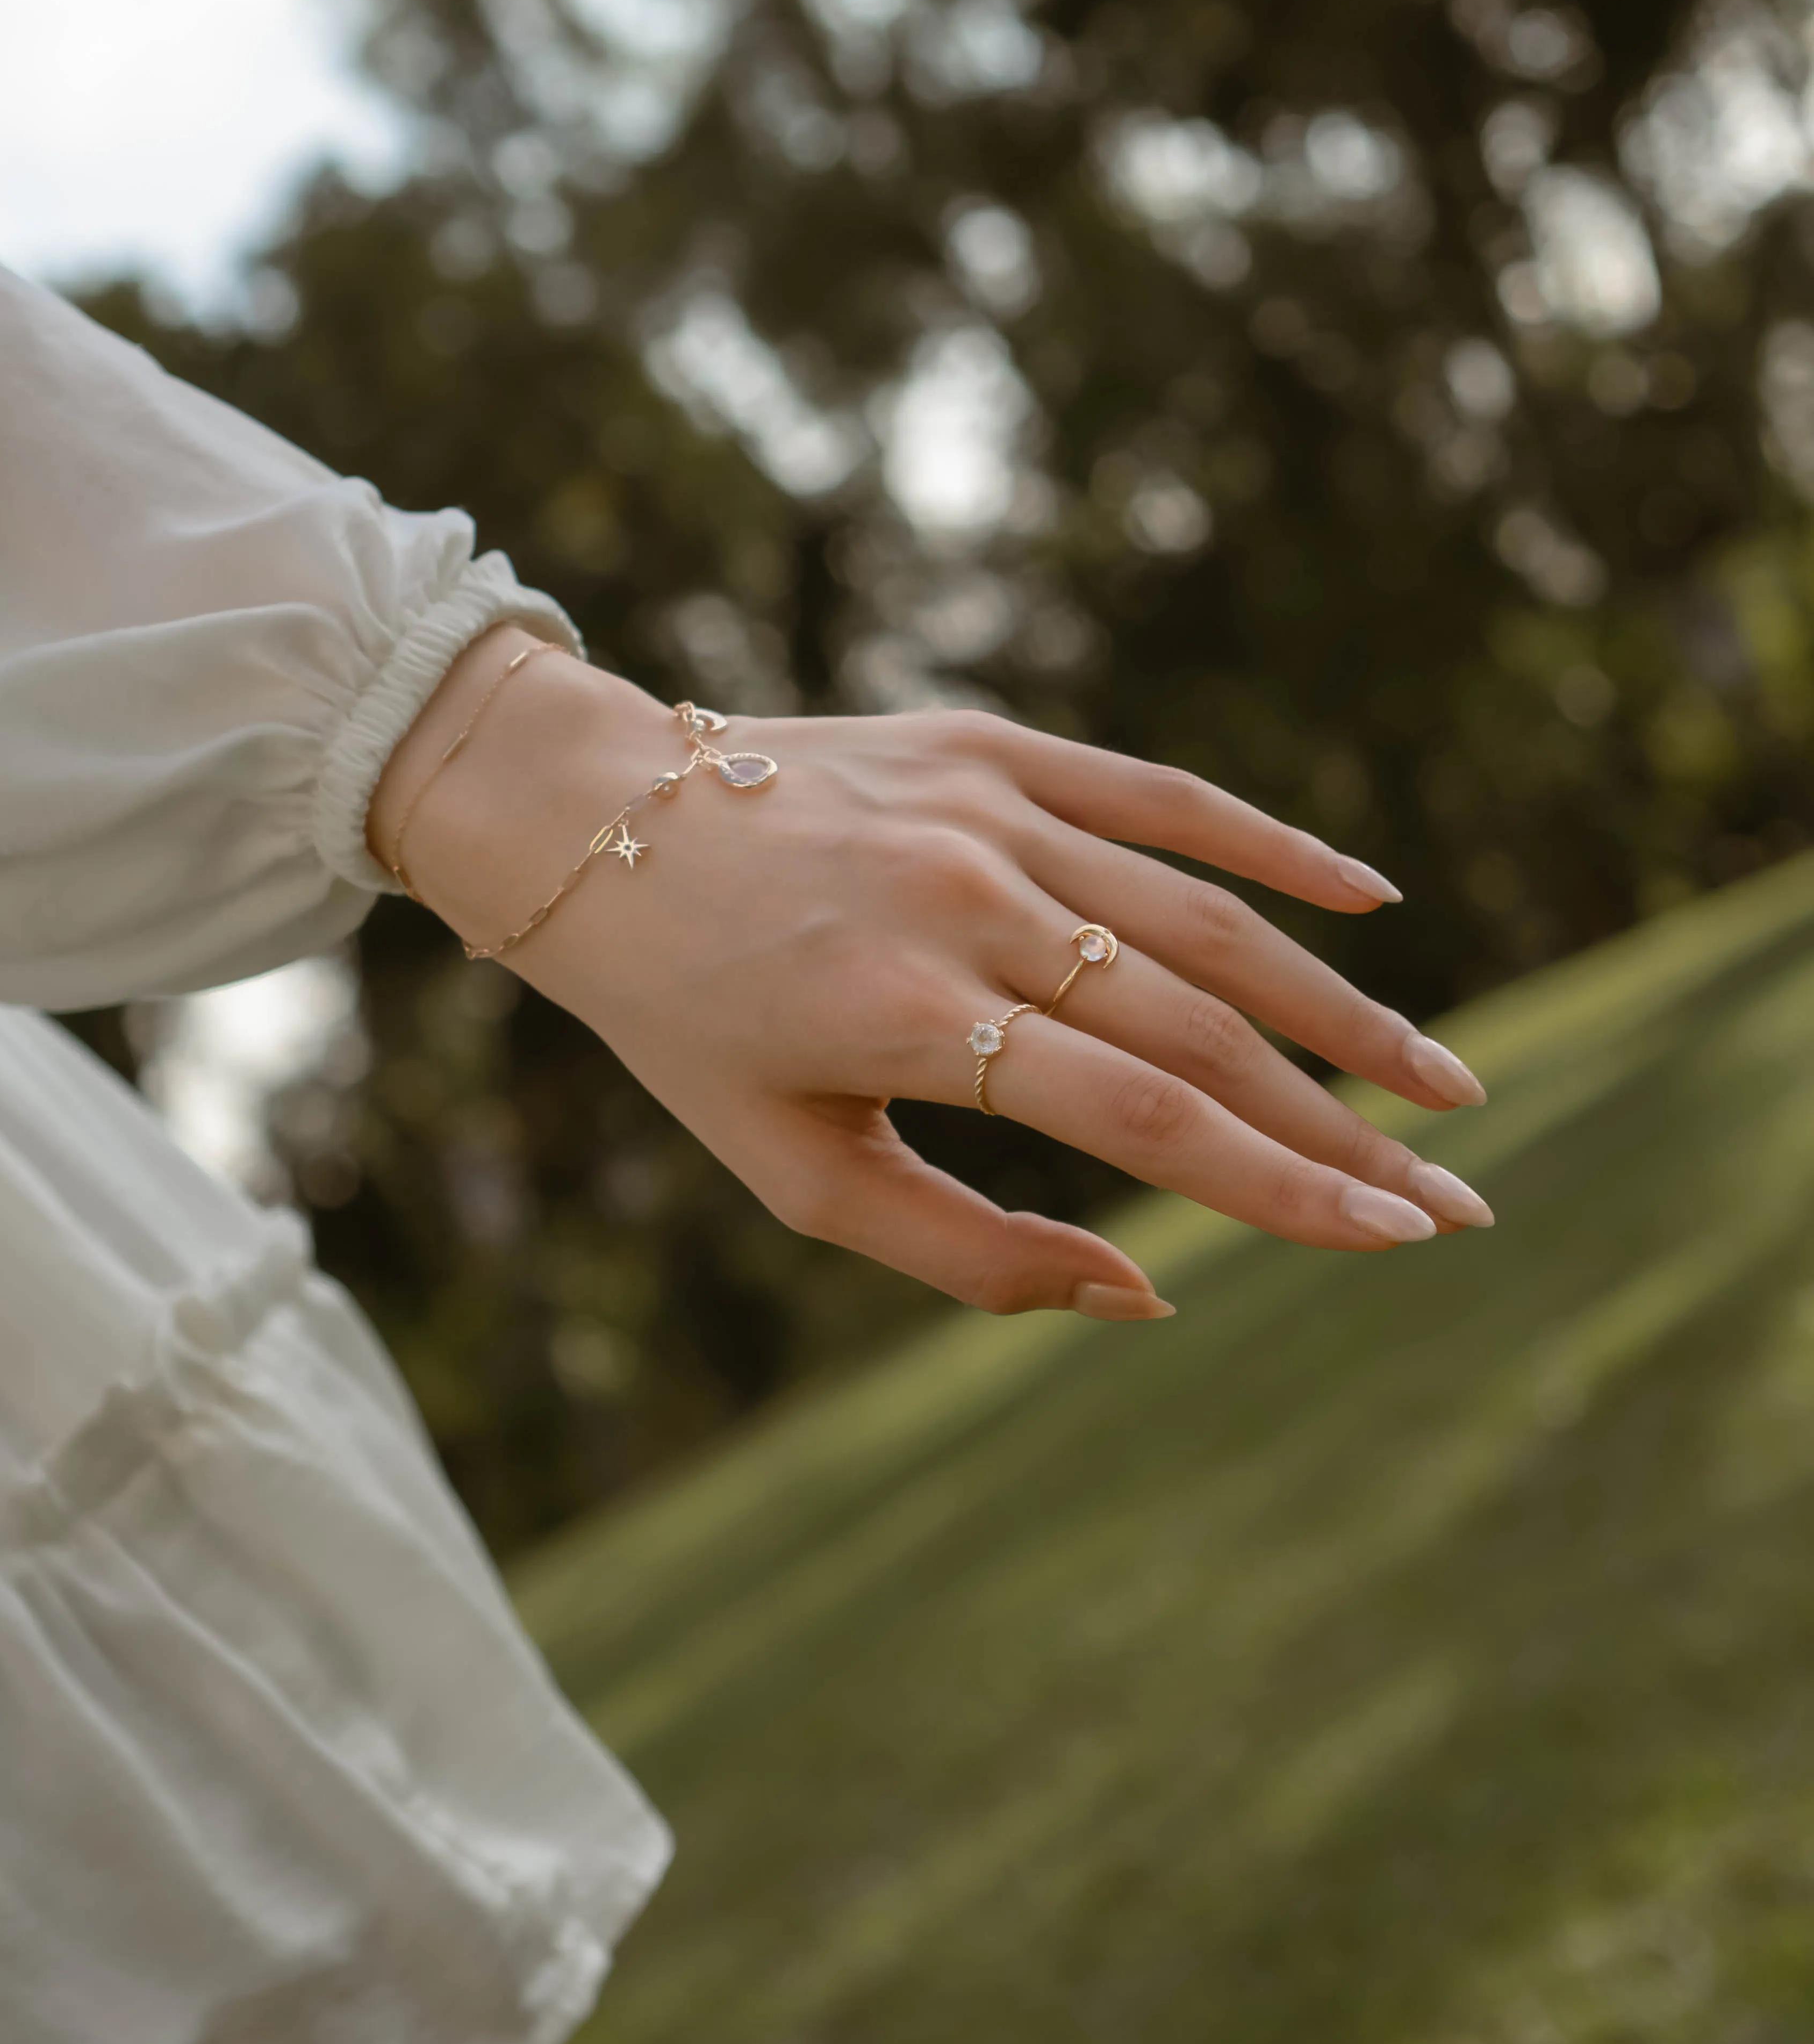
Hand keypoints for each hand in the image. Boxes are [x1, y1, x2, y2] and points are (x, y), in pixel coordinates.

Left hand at [368, 630, 1490, 1320]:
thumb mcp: (787, 1169)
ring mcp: (988, 809)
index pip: (1146, 1119)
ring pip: (1207, 917)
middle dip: (1343, 1123)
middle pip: (1202, 1027)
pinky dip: (1270, 846)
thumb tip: (1143, 1300)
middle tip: (1459, 1195)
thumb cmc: (684, 1018)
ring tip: (1437, 1080)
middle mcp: (968, 904)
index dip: (1283, 1188)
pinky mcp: (991, 743)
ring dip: (1337, 1006)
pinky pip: (1162, 794)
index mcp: (909, 1019)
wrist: (585, 821)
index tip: (1398, 1239)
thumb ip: (963, 1253)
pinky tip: (1364, 902)